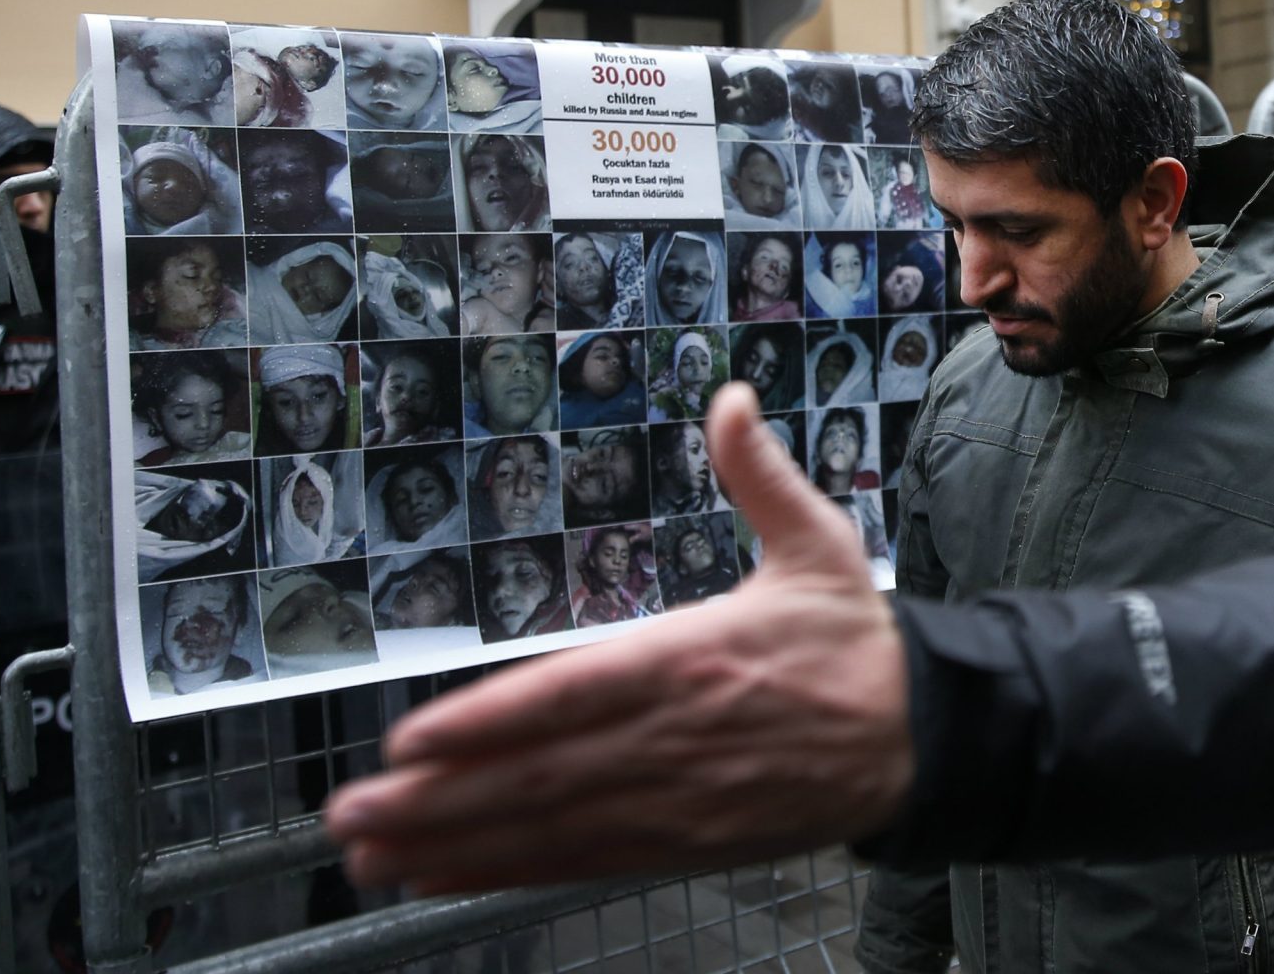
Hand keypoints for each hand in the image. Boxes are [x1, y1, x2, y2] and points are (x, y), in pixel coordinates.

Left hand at [324, 384, 911, 894]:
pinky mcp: (685, 842)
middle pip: (540, 776)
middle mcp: (675, 737)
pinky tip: (440, 875)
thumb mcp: (818, 544)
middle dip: (438, 799)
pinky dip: (505, 873)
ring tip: (370, 851)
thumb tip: (731, 399)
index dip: (489, 724)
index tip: (412, 740)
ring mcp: (678, 799)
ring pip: (549, 827)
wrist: (924, 737)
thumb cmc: (856, 642)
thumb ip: (759, 476)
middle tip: (350, 813)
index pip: (573, 696)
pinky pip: (582, 861)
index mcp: (697, 657)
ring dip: (454, 843)